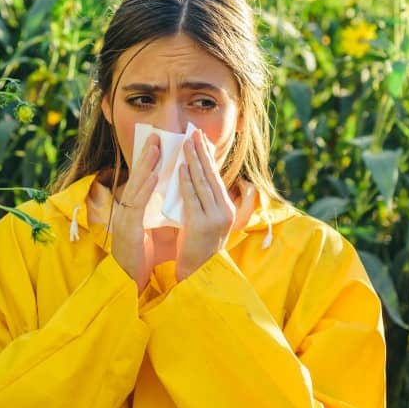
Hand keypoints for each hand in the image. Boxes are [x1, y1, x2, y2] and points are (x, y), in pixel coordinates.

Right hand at [110, 133, 159, 293]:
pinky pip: (138, 204)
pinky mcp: (129, 230)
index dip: (149, 162)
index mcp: (133, 210)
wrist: (129, 282)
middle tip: (157, 136)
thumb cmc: (141, 257)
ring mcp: (125, 219)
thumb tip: (167, 194)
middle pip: (136, 178)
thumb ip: (153, 212)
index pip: (141, 181)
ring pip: (136, 187)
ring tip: (156, 148)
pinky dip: (146, 188)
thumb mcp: (148, 229)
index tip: (159, 143)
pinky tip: (154, 175)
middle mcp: (126, 210)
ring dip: (146, 166)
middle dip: (147, 156)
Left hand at [175, 129, 235, 281]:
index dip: (208, 156)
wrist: (198, 274)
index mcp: (228, 209)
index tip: (201, 139)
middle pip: (211, 175)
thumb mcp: (207, 221)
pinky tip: (181, 167)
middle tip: (193, 133)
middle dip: (201, 152)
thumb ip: (204, 202)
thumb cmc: (199, 247)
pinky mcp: (200, 224)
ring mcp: (214, 218)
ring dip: (193, 161)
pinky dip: (186, 180)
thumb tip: (195, 176)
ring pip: (202, 183)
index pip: (216, 177)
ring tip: (186, 143)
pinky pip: (192, 197)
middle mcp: (225, 211)